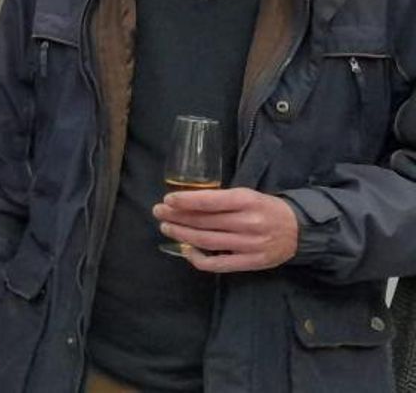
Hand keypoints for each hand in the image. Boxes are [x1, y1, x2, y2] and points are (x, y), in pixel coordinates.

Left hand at [153, 186, 298, 271]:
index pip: (210, 201)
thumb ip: (221, 199)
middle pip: (204, 222)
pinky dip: (198, 258)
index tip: (167, 200)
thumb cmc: (266, 208)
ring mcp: (249, 245)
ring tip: (166, 228)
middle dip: (176, 217)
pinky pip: (217, 264)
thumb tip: (185, 202)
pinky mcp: (250, 262)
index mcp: (247, 201)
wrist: (299, 231)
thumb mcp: (247, 195)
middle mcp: (248, 223)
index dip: (186, 201)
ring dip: (182, 235)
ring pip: (206, 241)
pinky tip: (186, 250)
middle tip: (159, 213)